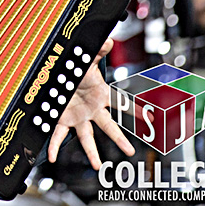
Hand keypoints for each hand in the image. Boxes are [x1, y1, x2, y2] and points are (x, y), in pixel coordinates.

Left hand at [48, 39, 134, 168]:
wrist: (57, 75)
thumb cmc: (75, 70)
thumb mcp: (86, 61)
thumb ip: (97, 51)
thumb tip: (108, 40)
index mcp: (101, 96)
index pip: (122, 103)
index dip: (136, 111)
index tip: (150, 119)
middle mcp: (91, 110)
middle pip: (108, 127)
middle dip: (119, 139)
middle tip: (130, 151)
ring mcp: (78, 117)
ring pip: (86, 137)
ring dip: (91, 152)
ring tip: (97, 166)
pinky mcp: (62, 120)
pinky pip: (58, 135)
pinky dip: (54, 146)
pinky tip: (54, 158)